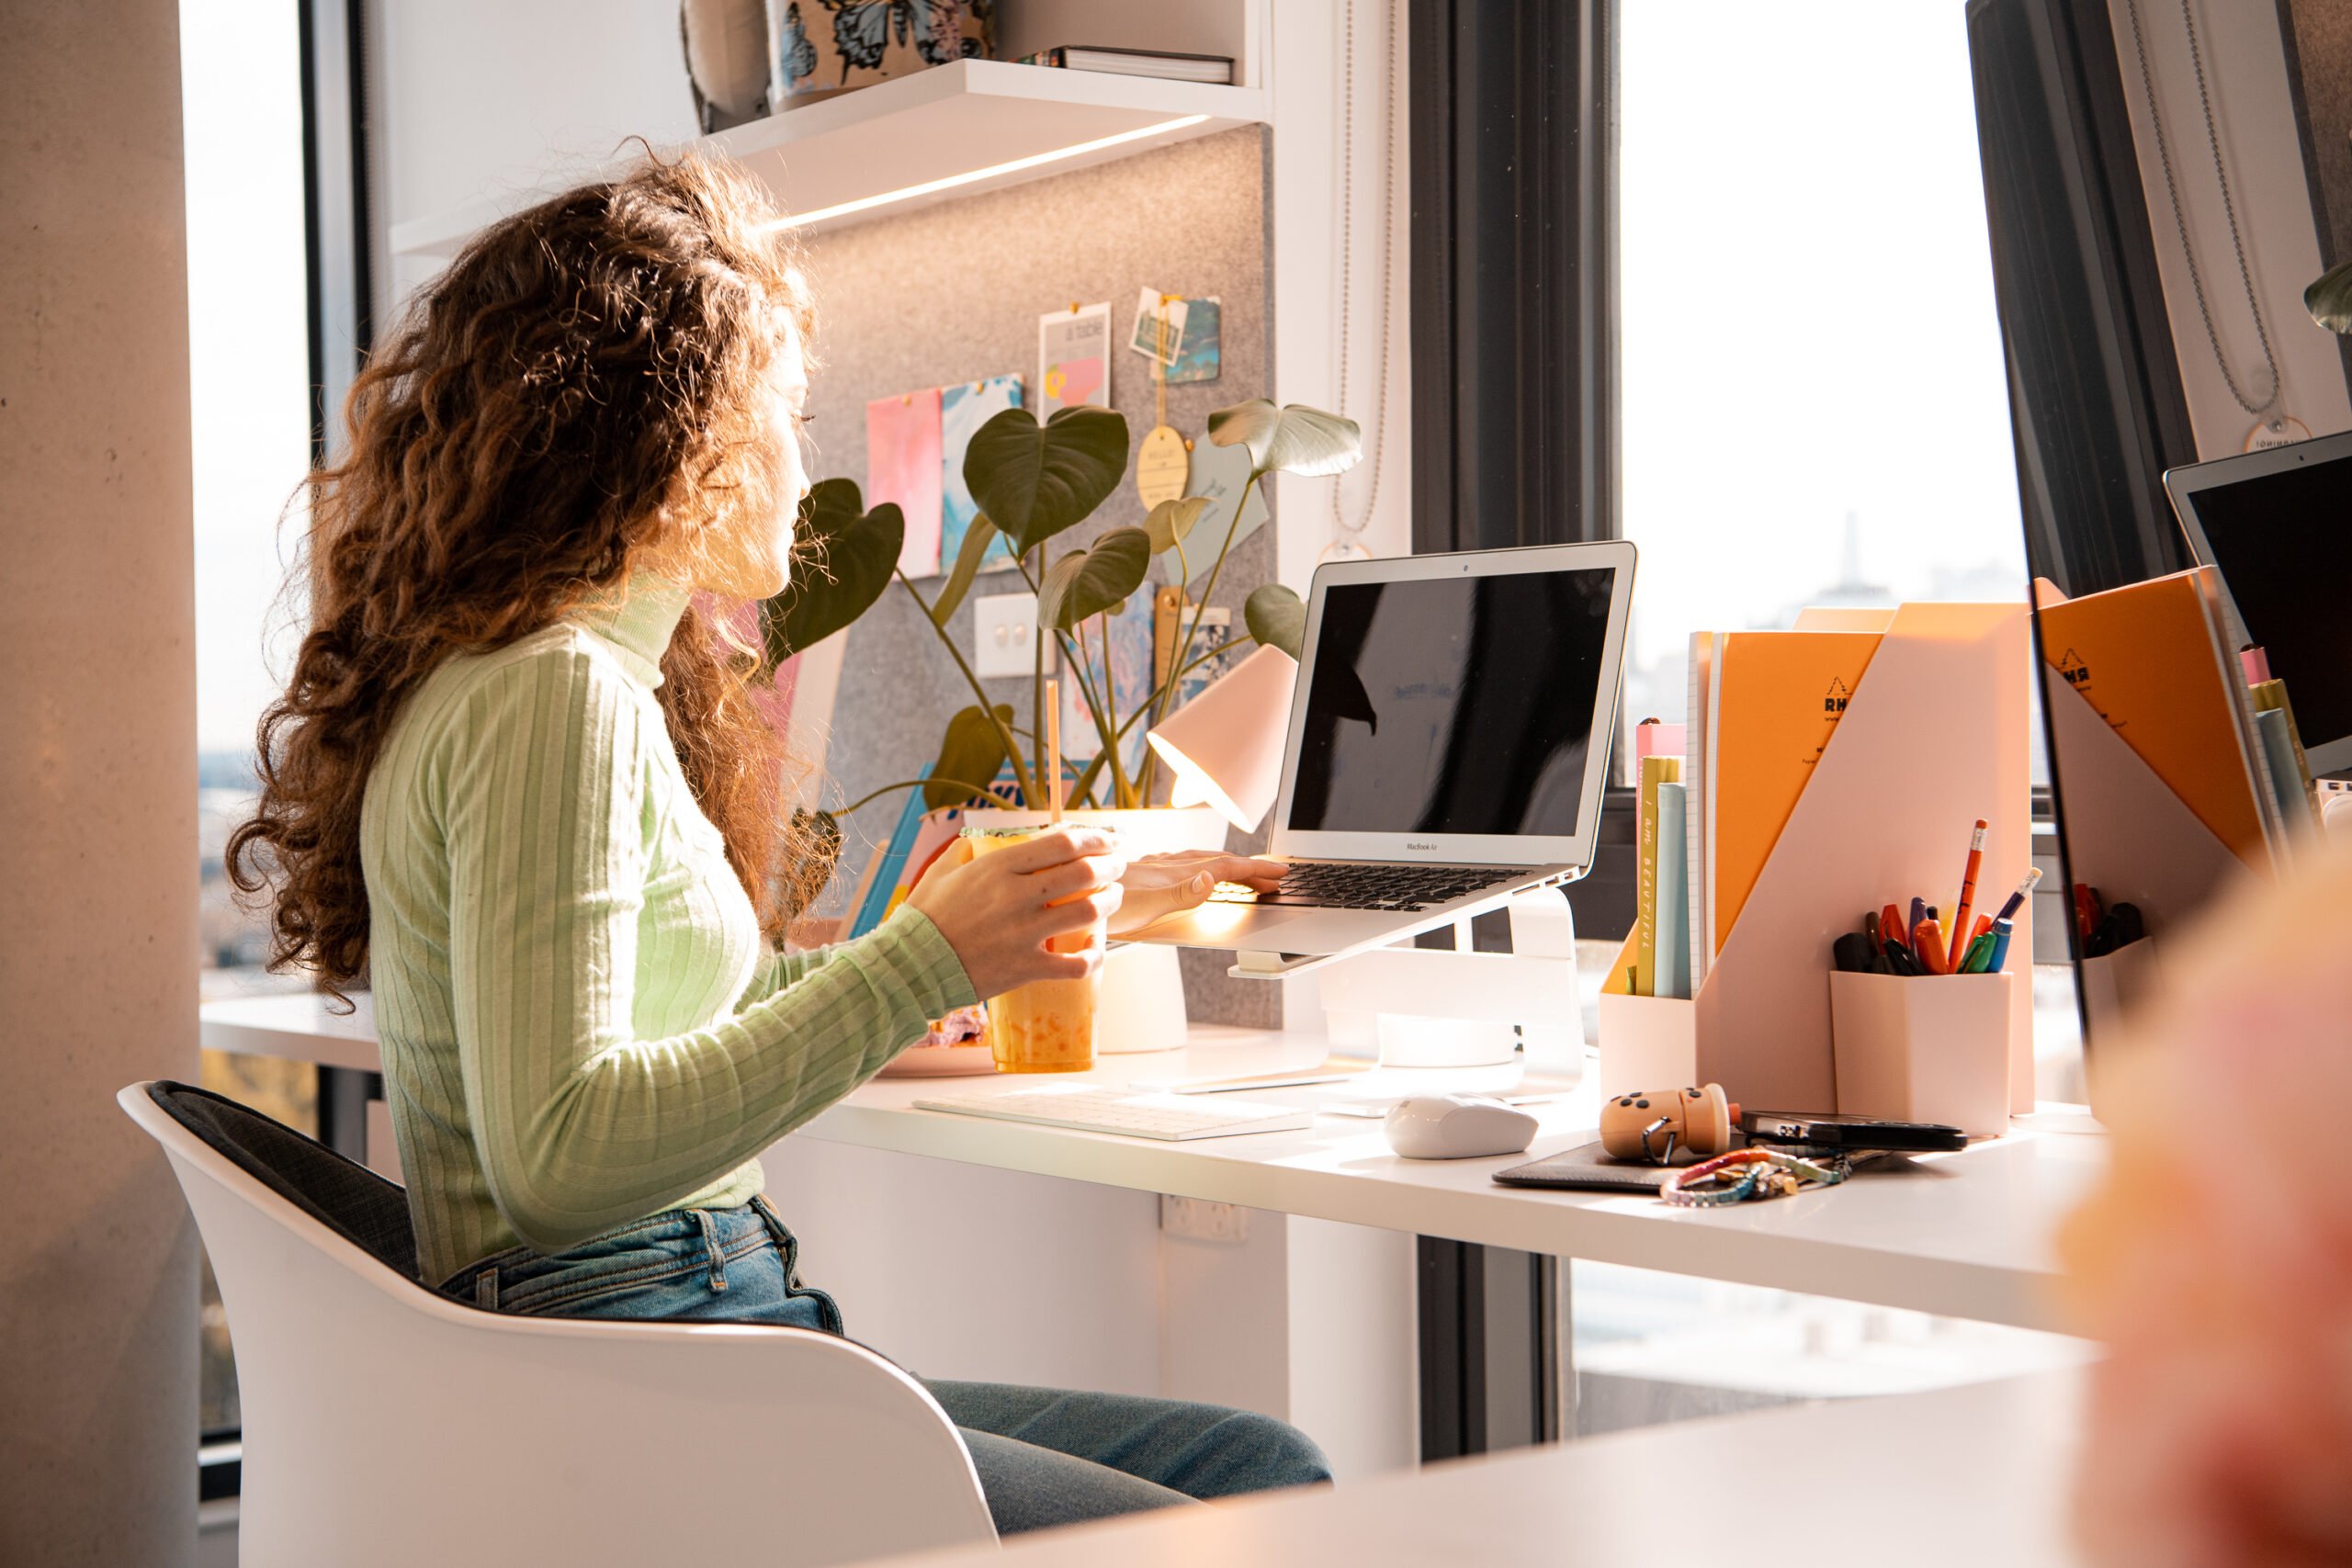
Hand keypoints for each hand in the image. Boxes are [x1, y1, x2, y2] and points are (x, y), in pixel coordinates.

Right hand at [905, 827, 1125, 998]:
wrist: (911, 967)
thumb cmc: (925, 917)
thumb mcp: (942, 870)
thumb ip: (967, 849)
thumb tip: (982, 837)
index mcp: (998, 867)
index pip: (1061, 843)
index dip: (1094, 838)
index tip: (1107, 840)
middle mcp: (1016, 896)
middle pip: (1083, 873)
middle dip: (1110, 866)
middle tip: (1118, 866)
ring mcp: (1024, 933)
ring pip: (1088, 911)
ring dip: (1109, 902)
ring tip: (1114, 897)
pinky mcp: (1026, 967)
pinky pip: (1075, 964)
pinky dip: (1094, 956)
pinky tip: (1096, 949)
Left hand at [1109, 851, 1286, 936]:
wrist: (1068, 893)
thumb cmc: (1102, 904)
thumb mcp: (1144, 905)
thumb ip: (1182, 893)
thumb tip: (1214, 878)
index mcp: (1175, 874)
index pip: (1225, 869)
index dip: (1255, 871)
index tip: (1280, 873)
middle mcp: (1168, 867)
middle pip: (1219, 862)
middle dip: (1249, 868)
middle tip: (1275, 875)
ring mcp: (1156, 867)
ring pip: (1202, 861)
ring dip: (1229, 865)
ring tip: (1245, 871)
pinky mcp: (1143, 871)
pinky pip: (1184, 864)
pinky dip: (1203, 865)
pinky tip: (1195, 869)